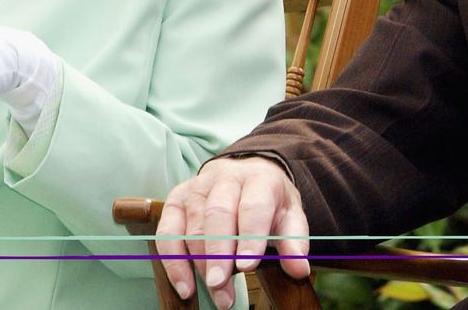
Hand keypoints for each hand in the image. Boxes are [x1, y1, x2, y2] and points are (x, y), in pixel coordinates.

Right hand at [156, 156, 310, 309]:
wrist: (246, 174)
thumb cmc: (268, 200)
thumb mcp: (290, 216)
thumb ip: (294, 242)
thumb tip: (299, 269)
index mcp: (258, 178)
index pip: (253, 206)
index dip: (249, 237)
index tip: (247, 267)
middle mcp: (224, 178)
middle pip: (217, 214)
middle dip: (218, 253)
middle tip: (221, 285)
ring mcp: (196, 188)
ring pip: (192, 226)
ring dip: (200, 264)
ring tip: (216, 293)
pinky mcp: (175, 201)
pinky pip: (168, 233)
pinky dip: (174, 262)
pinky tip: (186, 286)